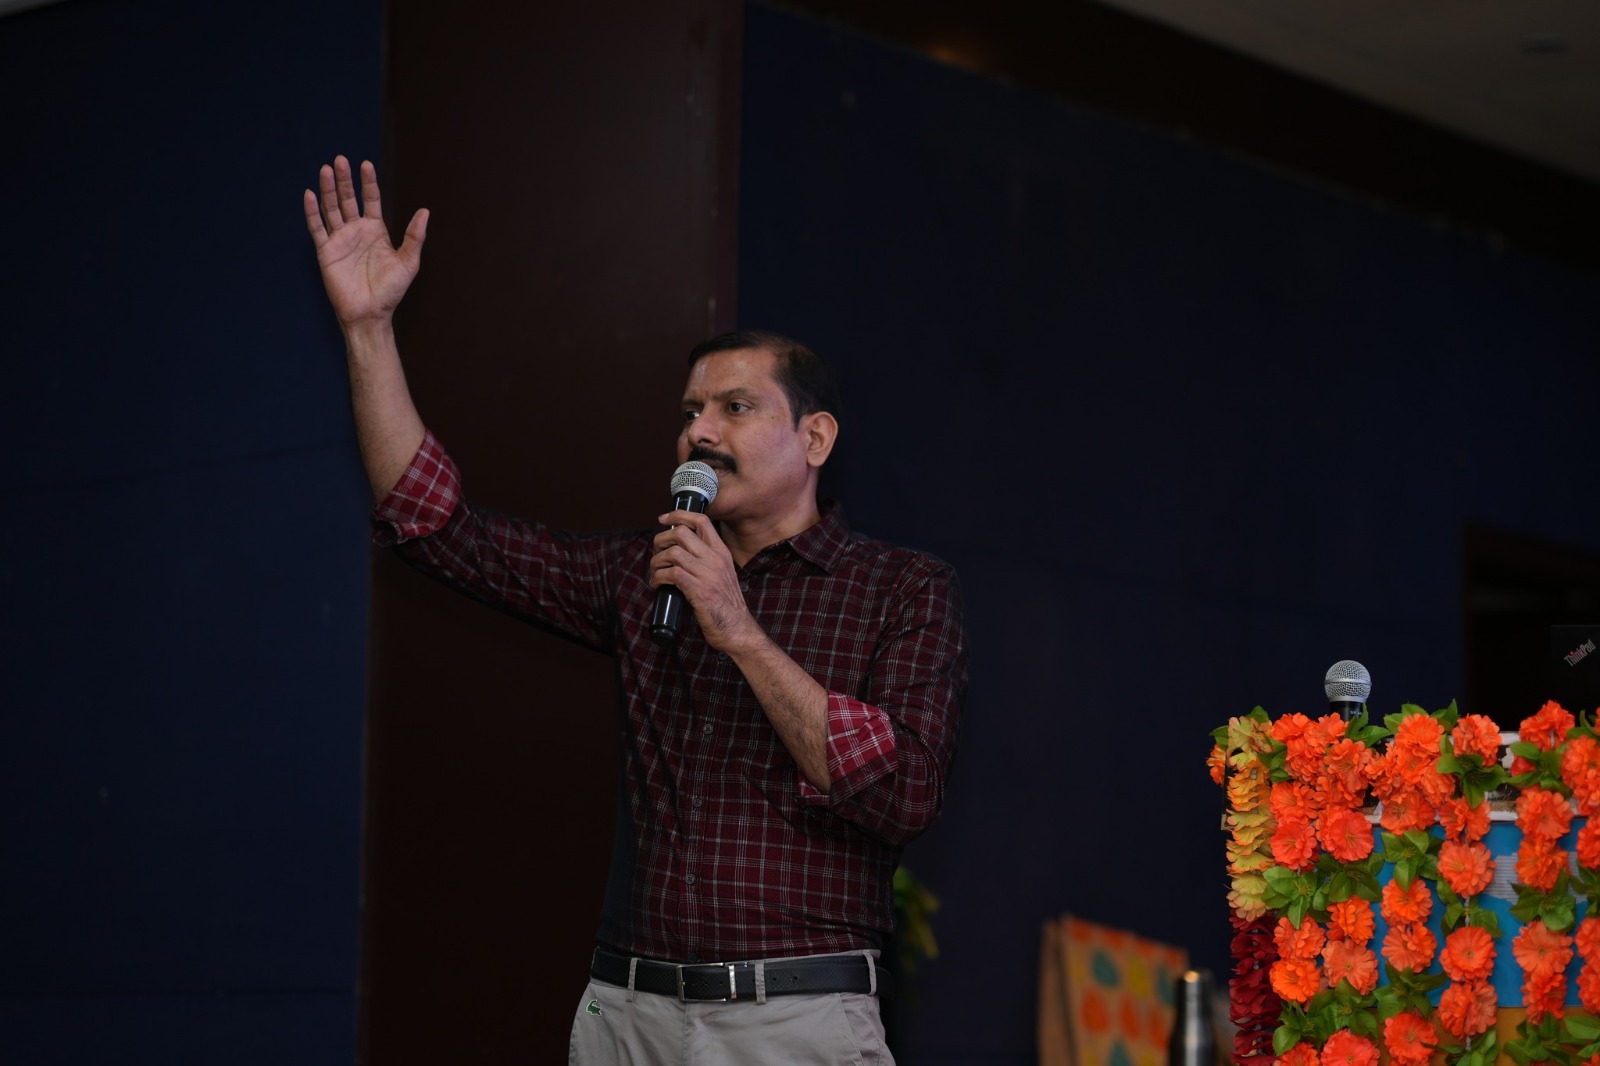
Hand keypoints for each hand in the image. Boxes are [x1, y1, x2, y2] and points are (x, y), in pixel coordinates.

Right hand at [303, 156, 427, 326]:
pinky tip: (310, 194)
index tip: (366, 164)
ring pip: (331, 208)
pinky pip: (317, 228)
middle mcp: (356, 231)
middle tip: (341, 160)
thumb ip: (414, 236)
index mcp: (376, 231)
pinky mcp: (326, 251)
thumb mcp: (408, 262)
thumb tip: (425, 210)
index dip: (368, 182)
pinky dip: (312, 211)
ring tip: (326, 169)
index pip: (371, 199)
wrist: (370, 313)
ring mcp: (340, 240)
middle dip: (345, 180)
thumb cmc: (391, 291)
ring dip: (328, 189)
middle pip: (348, 199)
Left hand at [650, 510, 759, 651]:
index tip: (663, 519)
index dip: (678, 515)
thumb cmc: (726, 605)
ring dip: (656, 562)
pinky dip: (657, 578)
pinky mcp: (698, 590)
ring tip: (655, 572)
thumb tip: (678, 549)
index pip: (701, 520)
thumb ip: (706, 559)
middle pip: (681, 533)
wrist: (737, 628)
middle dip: (660, 540)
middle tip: (656, 553)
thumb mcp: (722, 574)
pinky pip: (670, 574)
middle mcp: (715, 559)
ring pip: (672, 553)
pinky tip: (657, 585)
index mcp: (722, 552)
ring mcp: (707, 574)